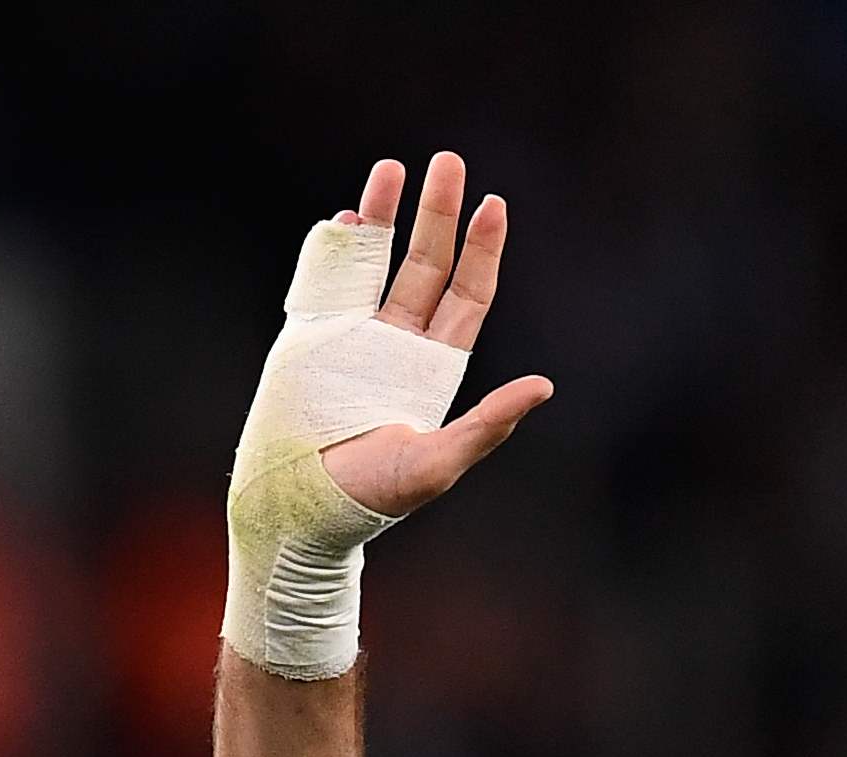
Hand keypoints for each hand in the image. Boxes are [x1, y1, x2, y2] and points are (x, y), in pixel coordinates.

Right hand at [312, 154, 554, 522]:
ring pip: (375, 258)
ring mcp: (355, 333)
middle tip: (449, 162)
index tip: (494, 205)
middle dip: (439, 213)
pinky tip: (345, 216)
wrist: (301, 504)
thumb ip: (488, 423)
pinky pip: (326, 277)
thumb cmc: (373, 495)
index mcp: (436, 365)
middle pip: (427, 262)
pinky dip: (335, 246)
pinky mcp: (312, 333)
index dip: (482, 250)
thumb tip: (544, 387)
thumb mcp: (438, 462)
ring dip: (383, 213)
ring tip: (390, 168)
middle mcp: (400, 341)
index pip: (468, 294)